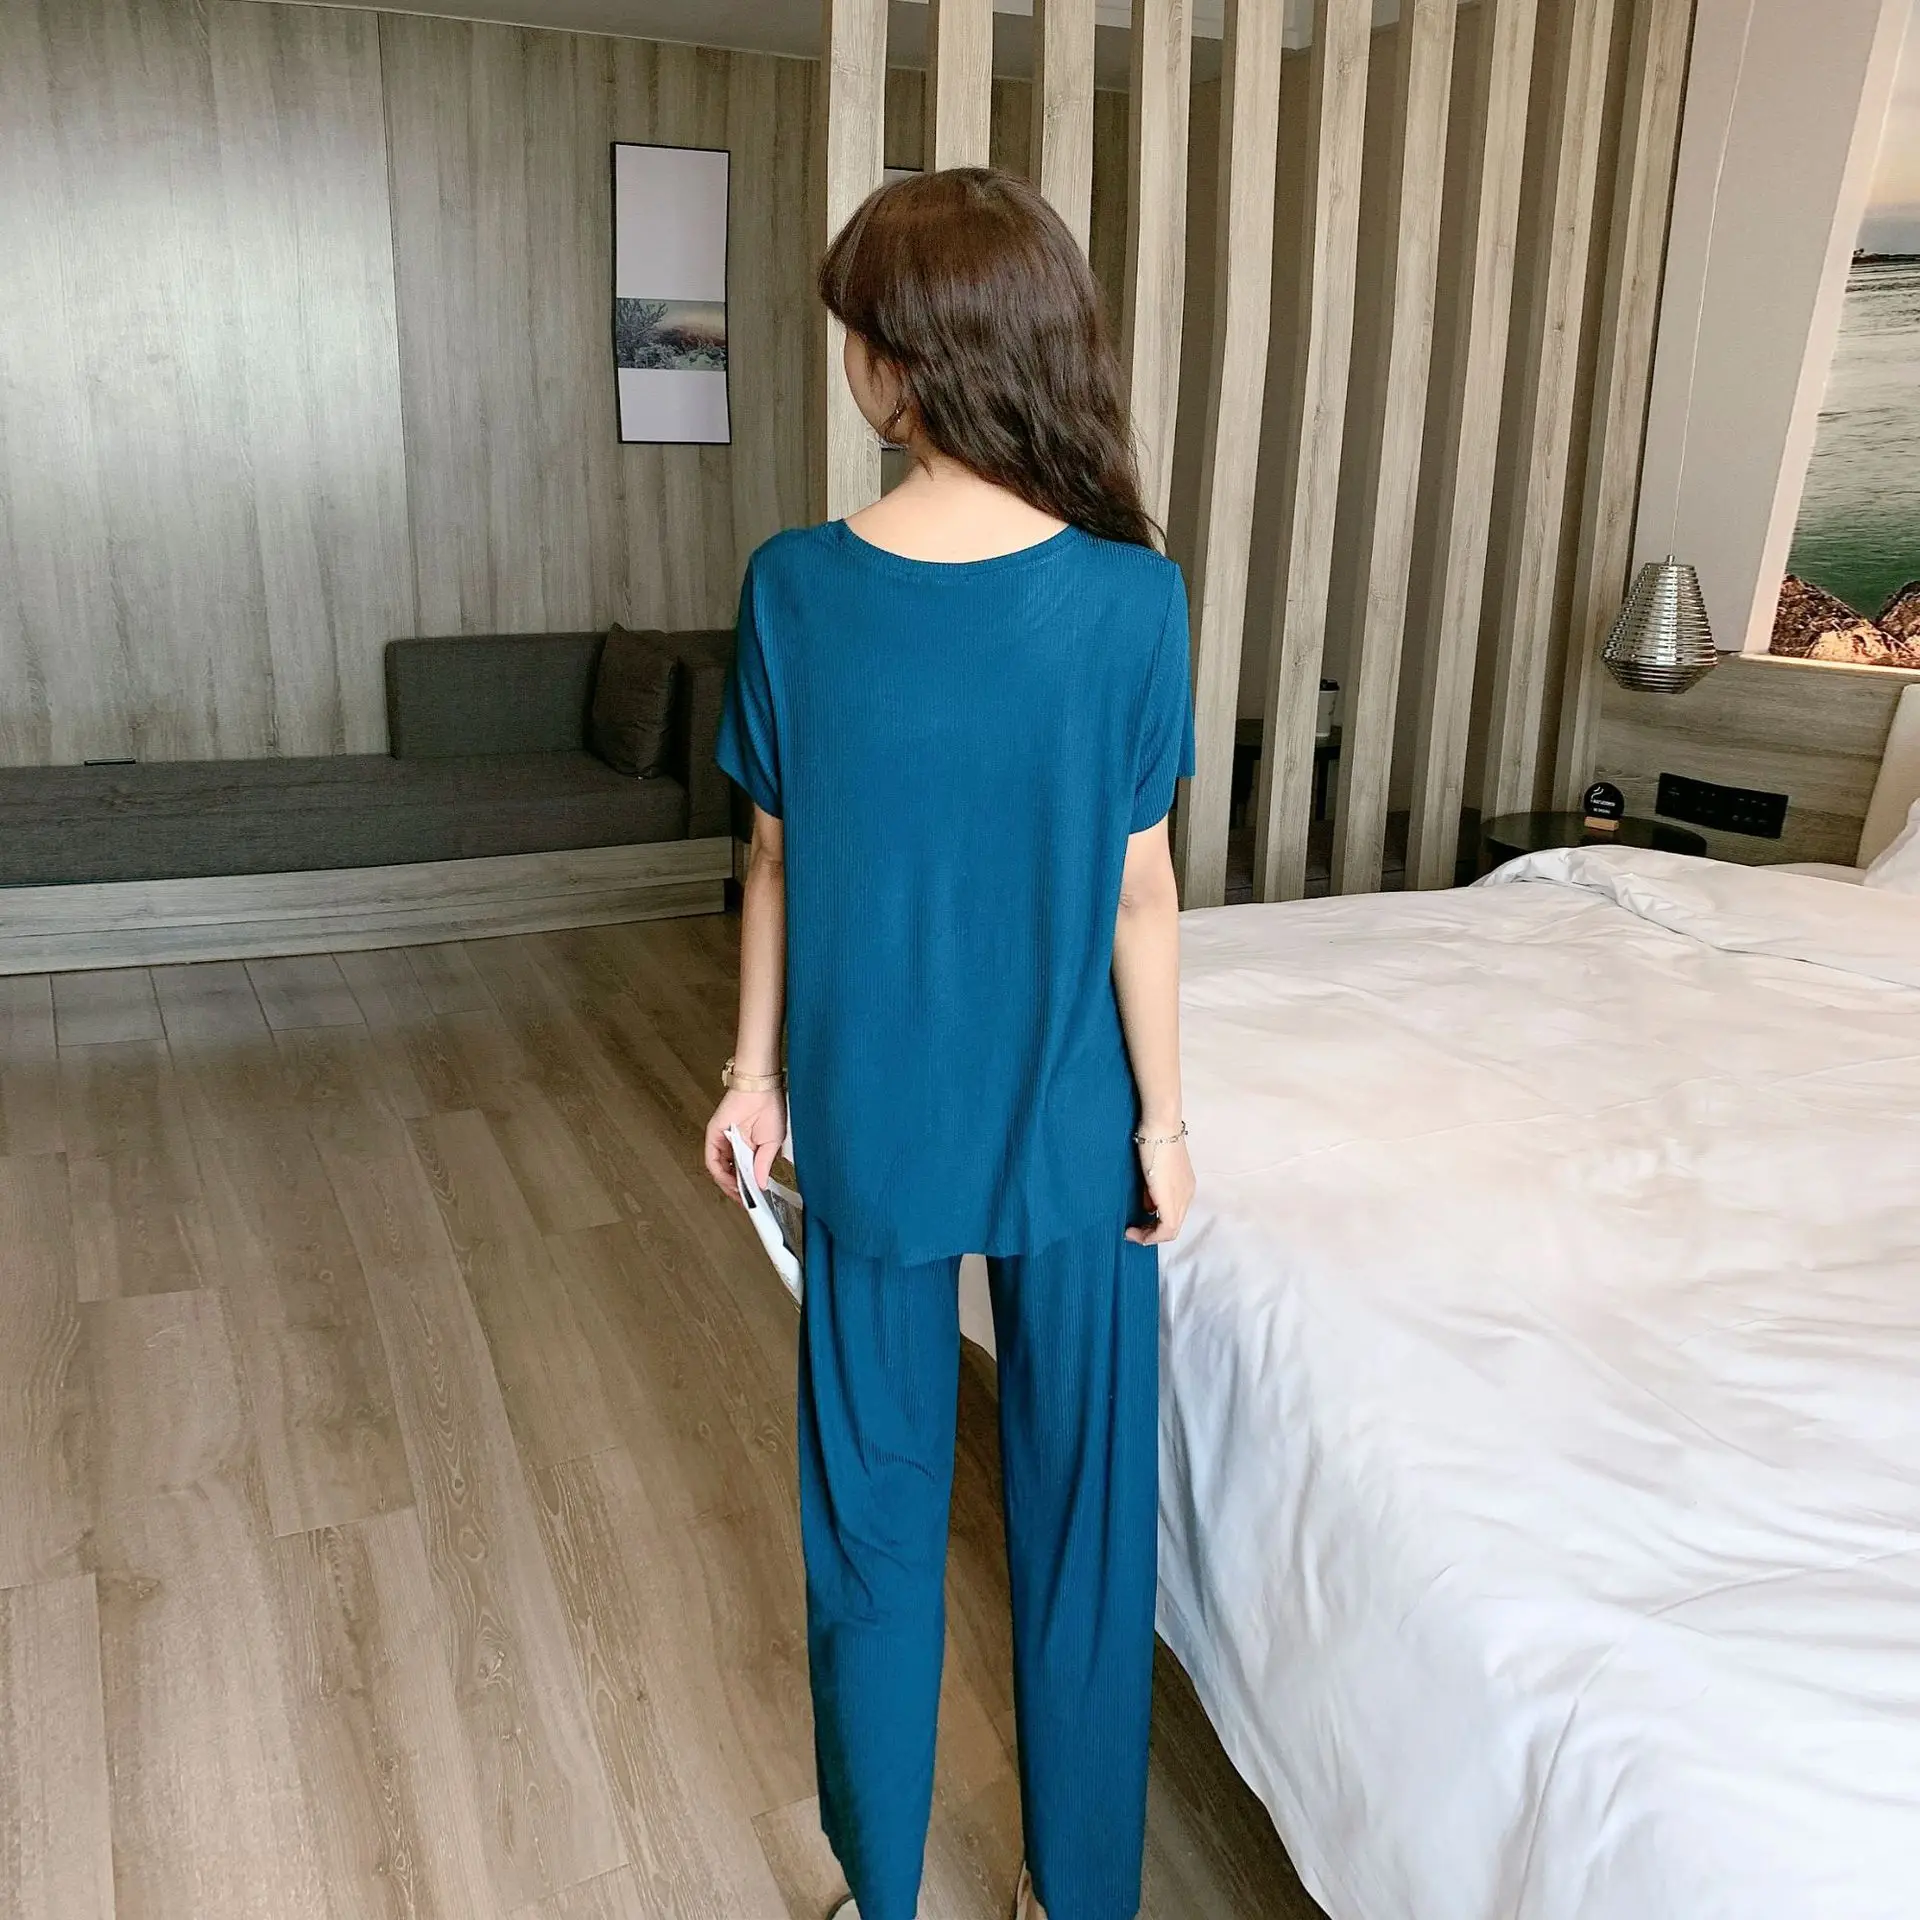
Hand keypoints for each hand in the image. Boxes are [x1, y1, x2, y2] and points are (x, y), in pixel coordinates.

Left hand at [703, 1087, 787, 1202]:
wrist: (761, 1090)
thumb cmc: (771, 1109)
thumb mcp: (772, 1144)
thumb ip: (763, 1165)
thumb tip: (760, 1185)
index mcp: (750, 1149)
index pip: (744, 1173)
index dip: (747, 1189)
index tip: (752, 1201)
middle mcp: (735, 1147)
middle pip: (730, 1174)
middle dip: (737, 1190)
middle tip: (744, 1202)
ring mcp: (723, 1142)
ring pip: (720, 1170)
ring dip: (727, 1185)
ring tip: (738, 1195)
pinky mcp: (714, 1136)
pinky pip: (712, 1160)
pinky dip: (719, 1173)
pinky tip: (730, 1181)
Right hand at [1127, 1131, 1193, 1244]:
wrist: (1161, 1127)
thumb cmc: (1154, 1139)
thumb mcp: (1153, 1169)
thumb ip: (1152, 1190)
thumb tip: (1148, 1207)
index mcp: (1185, 1186)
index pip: (1173, 1213)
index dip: (1155, 1222)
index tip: (1135, 1221)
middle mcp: (1187, 1195)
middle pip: (1172, 1225)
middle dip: (1150, 1232)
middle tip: (1131, 1230)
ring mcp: (1182, 1199)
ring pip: (1170, 1231)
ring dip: (1149, 1235)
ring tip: (1130, 1232)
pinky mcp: (1172, 1203)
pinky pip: (1166, 1230)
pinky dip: (1148, 1236)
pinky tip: (1131, 1231)